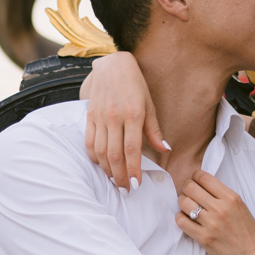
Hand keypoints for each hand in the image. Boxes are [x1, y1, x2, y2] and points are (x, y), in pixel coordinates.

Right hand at [82, 51, 167, 189]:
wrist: (112, 65)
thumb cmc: (135, 85)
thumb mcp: (150, 105)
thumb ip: (154, 130)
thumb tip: (165, 150)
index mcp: (133, 114)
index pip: (131, 149)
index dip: (133, 169)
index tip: (135, 184)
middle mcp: (114, 117)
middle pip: (114, 154)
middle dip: (119, 175)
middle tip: (124, 189)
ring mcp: (99, 117)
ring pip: (99, 151)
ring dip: (106, 169)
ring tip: (114, 179)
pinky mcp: (89, 116)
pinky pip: (88, 141)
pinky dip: (93, 157)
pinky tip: (101, 164)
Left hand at [175, 170, 254, 254]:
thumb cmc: (248, 232)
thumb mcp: (241, 206)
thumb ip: (223, 195)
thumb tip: (202, 185)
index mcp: (231, 198)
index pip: (203, 177)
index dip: (195, 177)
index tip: (195, 183)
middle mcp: (220, 208)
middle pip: (190, 187)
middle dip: (186, 189)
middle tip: (188, 195)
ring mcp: (211, 223)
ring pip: (183, 203)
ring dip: (182, 203)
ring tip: (187, 208)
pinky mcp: (203, 238)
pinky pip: (181, 221)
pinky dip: (180, 218)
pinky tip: (186, 220)